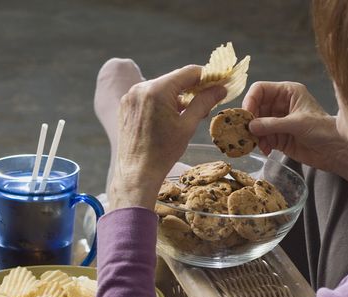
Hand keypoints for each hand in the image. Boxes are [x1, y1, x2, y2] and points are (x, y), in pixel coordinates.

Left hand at [109, 65, 226, 210]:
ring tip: (190, 113)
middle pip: (174, 79)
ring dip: (178, 96)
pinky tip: (171, 117)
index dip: (207, 76)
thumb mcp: (188, 126)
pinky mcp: (126, 105)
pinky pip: (149, 96)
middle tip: (208, 101)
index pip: (188, 72)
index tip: (220, 82)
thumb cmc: (163, 152)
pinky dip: (162, 101)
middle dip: (193, 88)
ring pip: (162, 87)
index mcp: (157, 90)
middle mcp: (141, 87)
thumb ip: (204, 103)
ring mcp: (131, 96)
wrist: (137, 173)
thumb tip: (221, 88)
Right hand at [242, 81, 347, 190]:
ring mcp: (279, 121)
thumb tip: (250, 126)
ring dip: (255, 135)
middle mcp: (281, 104)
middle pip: (255, 107)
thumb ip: (272, 124)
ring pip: (257, 124)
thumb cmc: (323, 130)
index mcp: (288, 92)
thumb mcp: (297, 123)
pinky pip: (262, 138)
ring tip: (257, 144)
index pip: (260, 89)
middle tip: (246, 132)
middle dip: (250, 120)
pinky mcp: (279, 137)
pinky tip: (266, 150)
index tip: (246, 114)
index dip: (250, 100)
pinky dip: (261, 144)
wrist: (336, 151)